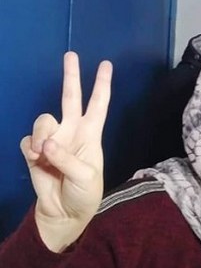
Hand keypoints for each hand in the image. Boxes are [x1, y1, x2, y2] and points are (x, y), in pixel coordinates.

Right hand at [20, 52, 111, 251]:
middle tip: (71, 55)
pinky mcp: (34, 151)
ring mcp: (53, 140)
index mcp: (91, 135)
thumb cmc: (84, 194)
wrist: (64, 213)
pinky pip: (27, 140)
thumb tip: (46, 144)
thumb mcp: (85, 177)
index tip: (106, 65)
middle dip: (71, 76)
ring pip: (43, 120)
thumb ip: (66, 158)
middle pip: (70, 98)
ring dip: (43, 134)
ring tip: (47, 155)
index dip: (101, 85)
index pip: (98, 105)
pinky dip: (31, 150)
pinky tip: (37, 162)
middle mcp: (72, 132)